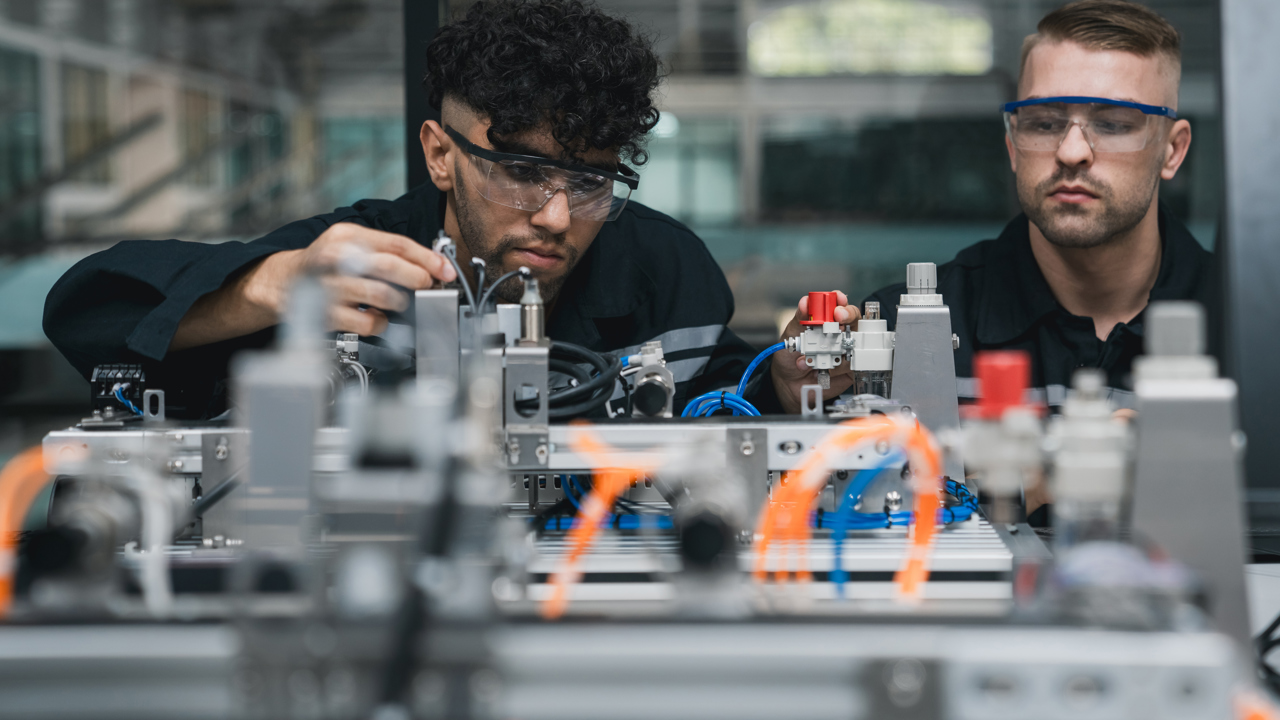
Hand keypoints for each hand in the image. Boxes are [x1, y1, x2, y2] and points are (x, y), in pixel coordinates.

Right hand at [245, 223, 456, 336]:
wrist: (283, 283)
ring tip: (400, 302)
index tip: (446, 269)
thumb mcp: (350, 244)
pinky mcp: (328, 314)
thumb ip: (384, 250)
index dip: (427, 258)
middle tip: (428, 286)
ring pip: (382, 296)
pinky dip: (381, 323)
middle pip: (389, 267)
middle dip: (418, 279)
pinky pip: (368, 322)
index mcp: (347, 236)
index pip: (396, 244)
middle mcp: (337, 258)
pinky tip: (377, 317)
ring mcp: (331, 287)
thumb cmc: (325, 264)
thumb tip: (429, 264)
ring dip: (401, 302)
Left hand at [770, 291, 860, 413]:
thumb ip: (800, 319)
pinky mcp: (849, 369)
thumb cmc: (790, 357)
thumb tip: (805, 302)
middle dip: (848, 318)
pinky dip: (834, 368)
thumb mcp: (791, 336)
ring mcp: (846, 350)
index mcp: (825, 321)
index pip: (839, 305)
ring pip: (852, 342)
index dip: (841, 302)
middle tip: (838, 319)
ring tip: (810, 358)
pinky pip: (849, 364)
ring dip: (831, 349)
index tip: (838, 302)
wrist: (787, 384)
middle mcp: (839, 333)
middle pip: (853, 320)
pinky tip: (819, 370)